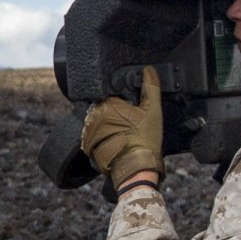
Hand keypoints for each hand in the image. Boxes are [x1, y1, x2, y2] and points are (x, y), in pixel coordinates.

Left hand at [81, 66, 164, 186]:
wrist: (134, 170)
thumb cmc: (144, 140)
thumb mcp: (153, 111)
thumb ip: (151, 87)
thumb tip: (148, 70)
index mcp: (106, 103)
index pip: (114, 94)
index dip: (126, 102)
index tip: (134, 111)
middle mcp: (92, 115)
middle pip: (106, 108)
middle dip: (117, 114)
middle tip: (132, 125)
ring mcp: (87, 131)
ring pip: (100, 122)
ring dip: (109, 126)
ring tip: (126, 135)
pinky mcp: (87, 146)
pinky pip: (96, 136)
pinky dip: (105, 138)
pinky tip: (118, 143)